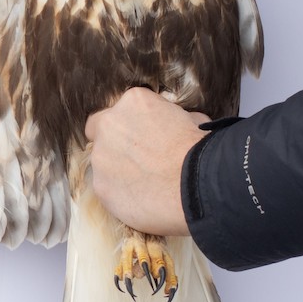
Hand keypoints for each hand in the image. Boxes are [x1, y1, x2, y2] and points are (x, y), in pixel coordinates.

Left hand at [84, 88, 209, 236]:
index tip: (141, 138)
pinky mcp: (101, 187)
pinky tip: (141, 199)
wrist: (198, 185)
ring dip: (116, 171)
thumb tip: (176, 124)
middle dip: (113, 144)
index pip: (120, 110)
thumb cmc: (202, 150)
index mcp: (133, 102)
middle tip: (136, 160)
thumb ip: (171, 119)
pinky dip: (120, 194)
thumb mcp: (193, 120)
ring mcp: (101, 157)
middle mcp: (110, 126)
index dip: (130, 125)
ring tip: (144, 184)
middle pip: (100, 132)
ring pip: (102, 163)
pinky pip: (107, 189)